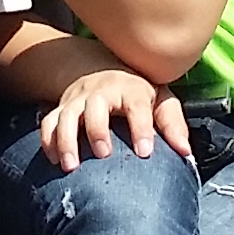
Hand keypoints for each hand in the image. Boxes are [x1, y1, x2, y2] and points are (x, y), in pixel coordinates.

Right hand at [38, 69, 191, 170]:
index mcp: (131, 88)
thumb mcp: (160, 99)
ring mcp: (78, 99)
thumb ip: (172, 123)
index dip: (141, 127)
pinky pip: (48, 123)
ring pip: (66, 115)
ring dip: (66, 140)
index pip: (137, 104)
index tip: (145, 152)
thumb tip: (185, 153)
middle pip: (95, 105)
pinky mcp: (61, 108)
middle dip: (97, 129)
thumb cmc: (137, 92)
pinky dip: (48, 142)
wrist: (102, 67)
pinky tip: (54, 161)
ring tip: (70, 166)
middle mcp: (102, 91)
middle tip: (103, 154)